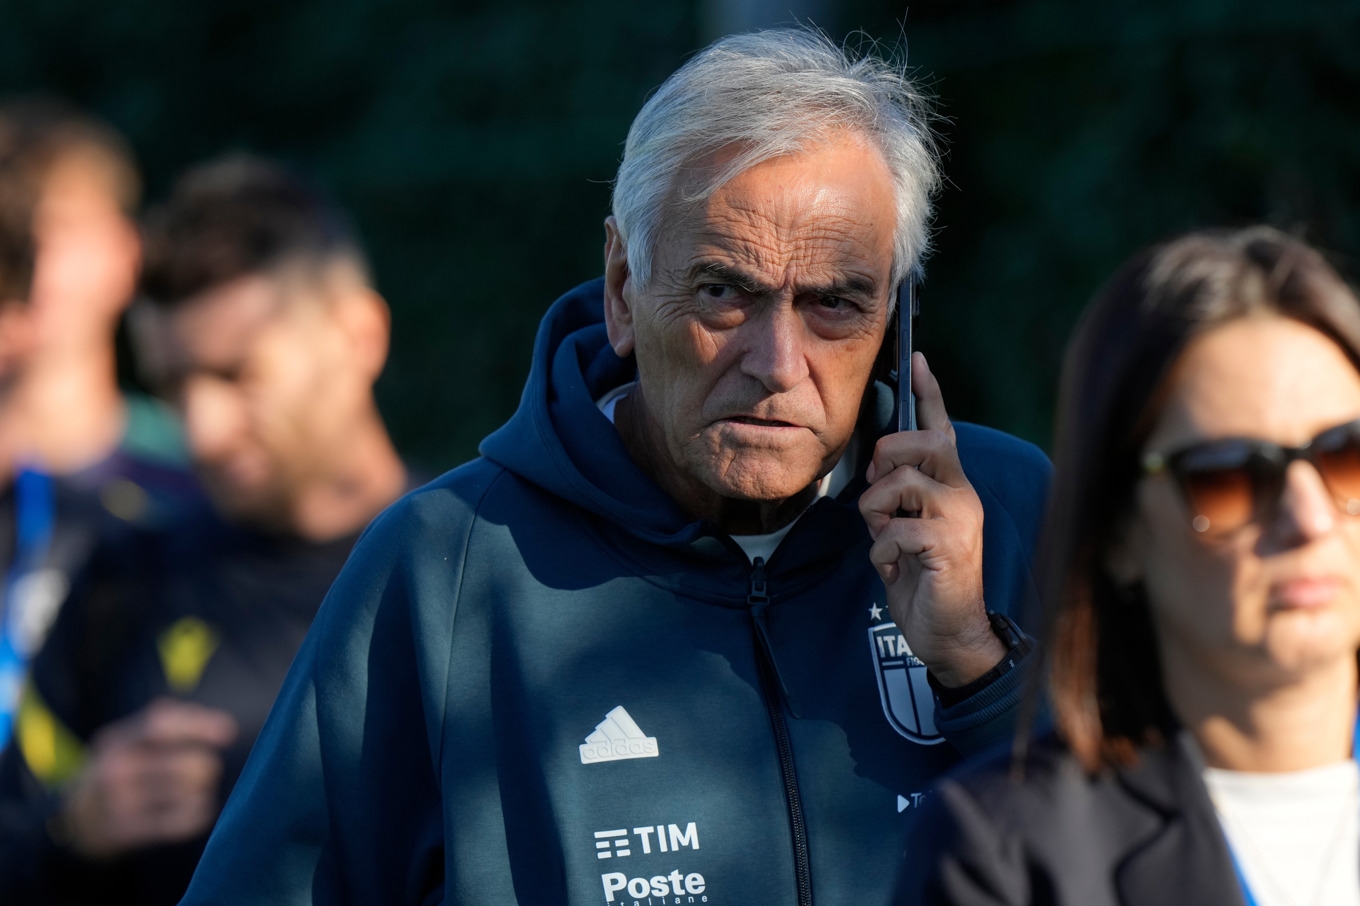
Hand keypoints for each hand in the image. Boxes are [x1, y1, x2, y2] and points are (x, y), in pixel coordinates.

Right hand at [60, 698, 237, 859]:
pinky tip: (194, 809)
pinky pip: (184, 821)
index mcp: (118, 739)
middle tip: (205, 770)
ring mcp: (117, 803)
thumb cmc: (124, 768)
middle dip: (208, 767)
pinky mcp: (125, 831)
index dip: (199, 725)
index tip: (228, 733)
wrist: (76, 819)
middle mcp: (115, 769)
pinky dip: (199, 814)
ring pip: (190, 794)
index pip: (160, 724)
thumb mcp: (132, 739)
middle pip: (187, 765)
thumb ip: (173, 721)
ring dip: (202, 791)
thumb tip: (225, 727)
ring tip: (193, 790)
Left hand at [858, 352, 1004, 687]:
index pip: (943, 430)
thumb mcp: (907, 528)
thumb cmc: (924, 578)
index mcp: (953, 486)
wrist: (949, 632)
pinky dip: (880, 549)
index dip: (930, 393)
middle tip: (876, 489)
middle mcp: (963, 493)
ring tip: (884, 536)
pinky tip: (891, 566)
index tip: (916, 356)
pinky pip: (895, 528)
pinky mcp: (948, 545)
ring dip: (876, 511)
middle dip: (887, 457)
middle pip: (924, 442)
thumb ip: (898, 497)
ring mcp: (959, 518)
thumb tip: (875, 472)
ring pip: (902, 483)